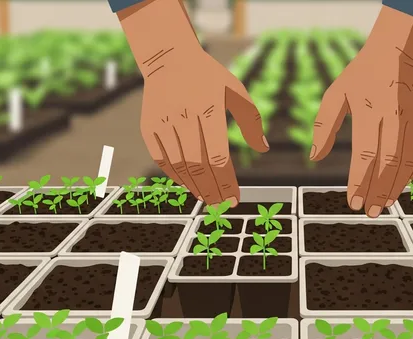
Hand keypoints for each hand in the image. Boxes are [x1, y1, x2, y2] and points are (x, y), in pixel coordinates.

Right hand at [119, 0, 267, 206]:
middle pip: (197, 166)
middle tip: (221, 206)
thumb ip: (251, 119)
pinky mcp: (149, 127)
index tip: (235, 198)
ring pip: (178, 166)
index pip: (218, 156)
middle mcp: (183, 117)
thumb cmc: (209, 77)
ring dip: (194, 187)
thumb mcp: (236, 91)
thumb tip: (264, 148)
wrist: (168, 59)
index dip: (226, 181)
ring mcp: (163, 123)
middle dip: (211, 191)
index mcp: (208, 109)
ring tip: (207, 198)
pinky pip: (162, 159)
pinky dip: (175, 176)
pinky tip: (189, 184)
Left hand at [311, 6, 412, 216]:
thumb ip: (323, 127)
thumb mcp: (335, 95)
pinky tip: (399, 186)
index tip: (353, 203)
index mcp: (368, 109)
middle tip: (370, 211)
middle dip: (378, 191)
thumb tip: (314, 158)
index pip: (365, 154)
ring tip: (384, 204)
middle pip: (388, 162)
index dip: (359, 182)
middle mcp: (394, 115)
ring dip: (396, 186)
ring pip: (407, 161)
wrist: (397, 53)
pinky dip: (411, 173)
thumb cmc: (360, 77)